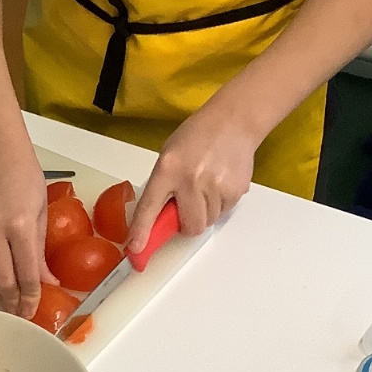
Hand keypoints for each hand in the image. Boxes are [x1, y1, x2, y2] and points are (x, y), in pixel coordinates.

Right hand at [0, 145, 57, 317]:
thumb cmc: (25, 176)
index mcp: (20, 225)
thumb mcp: (41, 211)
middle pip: (0, 281)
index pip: (26, 274)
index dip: (30, 298)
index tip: (33, 311)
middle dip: (11, 303)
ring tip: (6, 301)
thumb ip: (40, 250)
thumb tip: (47, 281)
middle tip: (20, 313)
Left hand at [127, 100, 258, 254]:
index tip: (135, 249)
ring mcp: (216, 186)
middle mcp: (191, 179)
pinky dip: (220, 204)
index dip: (142, 231)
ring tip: (207, 184)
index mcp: (168, 168)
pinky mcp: (236, 190)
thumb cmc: (196, 136)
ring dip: (205, 211)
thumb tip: (159, 217)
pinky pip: (224, 212)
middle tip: (188, 205)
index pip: (150, 206)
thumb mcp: (169, 155)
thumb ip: (163, 184)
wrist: (233, 121)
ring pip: (208, 221)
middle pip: (190, 226)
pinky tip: (220, 181)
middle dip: (187, 223)